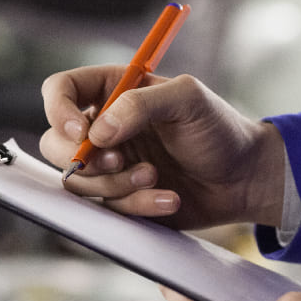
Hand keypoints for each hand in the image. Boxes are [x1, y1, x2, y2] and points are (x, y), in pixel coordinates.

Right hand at [39, 66, 285, 229]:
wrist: (245, 178)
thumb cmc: (219, 129)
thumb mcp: (188, 100)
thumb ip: (140, 104)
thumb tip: (97, 133)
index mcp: (112, 91)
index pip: (60, 91)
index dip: (58, 111)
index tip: (81, 133)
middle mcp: (104, 127)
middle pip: (55, 143)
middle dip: (84, 160)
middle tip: (117, 161)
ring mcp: (109, 165)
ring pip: (78, 183)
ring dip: (115, 185)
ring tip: (155, 177)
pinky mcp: (120, 198)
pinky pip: (107, 209)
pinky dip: (137, 206)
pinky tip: (168, 197)